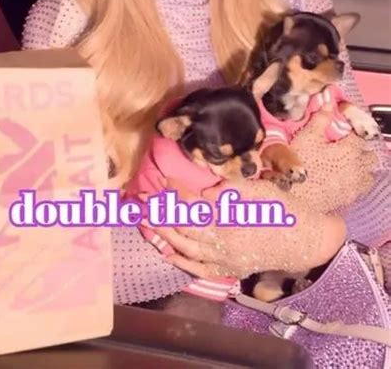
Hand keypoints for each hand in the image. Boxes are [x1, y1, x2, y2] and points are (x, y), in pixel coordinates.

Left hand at [143, 175, 345, 279]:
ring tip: (145, 219)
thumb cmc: (281, 207)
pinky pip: (197, 268)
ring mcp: (223, 259)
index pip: (191, 203)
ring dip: (163, 232)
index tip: (162, 177)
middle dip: (160, 211)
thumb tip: (202, 190)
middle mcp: (222, 241)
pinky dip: (179, 259)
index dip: (175, 190)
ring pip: (184, 246)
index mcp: (228, 218)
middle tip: (143, 198)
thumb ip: (226, 189)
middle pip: (182, 226)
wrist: (304, 239)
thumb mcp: (255, 188)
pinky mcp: (227, 269)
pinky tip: (164, 250)